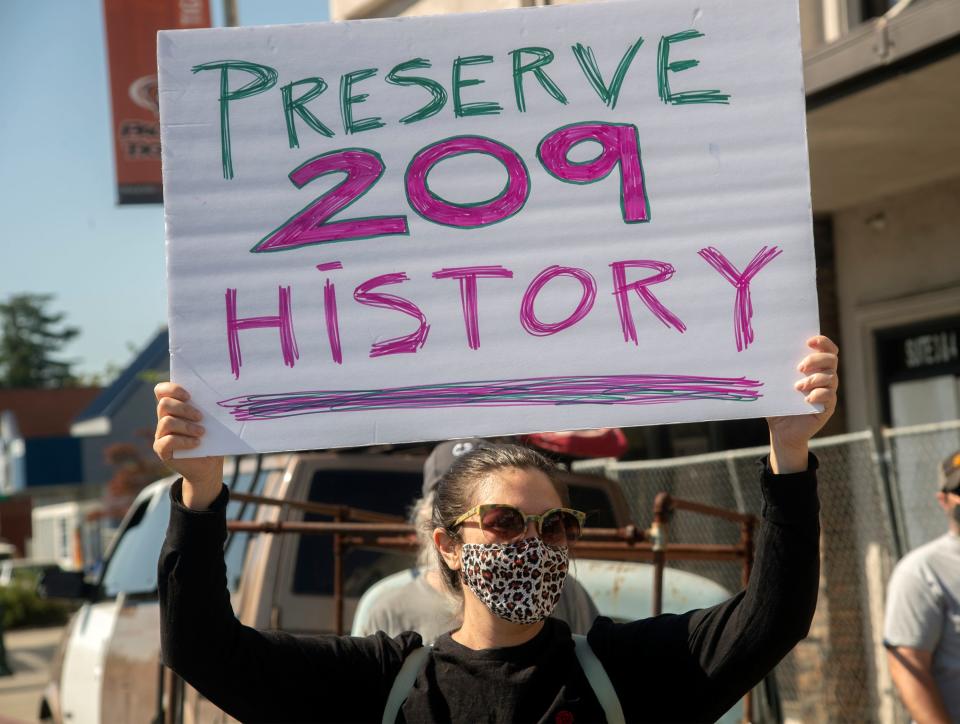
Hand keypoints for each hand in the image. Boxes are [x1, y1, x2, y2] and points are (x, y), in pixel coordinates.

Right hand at [154, 382, 223, 508]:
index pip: (161, 391)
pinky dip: (184, 441)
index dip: (172, 389)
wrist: (208, 466)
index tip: (189, 395)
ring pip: (166, 422)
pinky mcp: (161, 449)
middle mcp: (164, 419)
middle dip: (184, 408)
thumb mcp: (211, 422)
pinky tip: (197, 443)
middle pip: (164, 404)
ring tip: (202, 432)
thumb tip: (218, 395)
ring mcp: (161, 434)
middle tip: (200, 417)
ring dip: (187, 426)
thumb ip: (208, 410)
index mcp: (174, 408)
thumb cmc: (211, 440)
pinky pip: (167, 441)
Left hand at [766, 335, 838, 472]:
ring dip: (814, 379)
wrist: (782, 431)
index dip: (822, 342)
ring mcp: (828, 392)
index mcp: (813, 368)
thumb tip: (760, 355)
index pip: (826, 349)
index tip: (809, 341)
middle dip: (816, 359)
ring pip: (831, 377)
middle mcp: (824, 377)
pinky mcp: (828, 407)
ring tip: (797, 387)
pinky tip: (806, 398)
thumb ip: (773, 371)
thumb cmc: (777, 404)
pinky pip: (830, 396)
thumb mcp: (774, 386)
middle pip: (831, 360)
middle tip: (799, 367)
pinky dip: (819, 395)